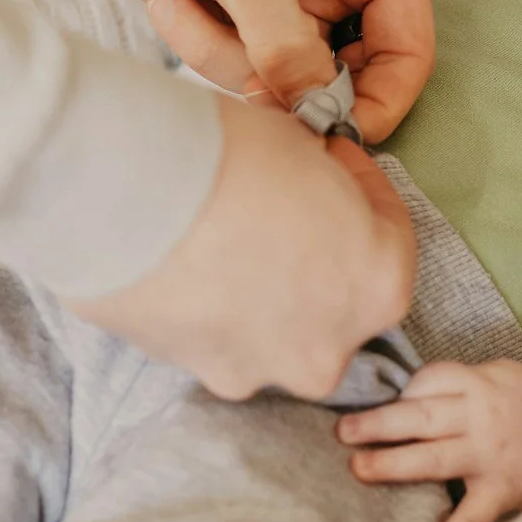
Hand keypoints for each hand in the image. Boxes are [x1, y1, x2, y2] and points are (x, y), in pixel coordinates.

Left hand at [61, 0, 432, 141]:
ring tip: (180, 2)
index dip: (381, 100)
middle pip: (348, 75)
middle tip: (244, 82)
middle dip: (290, 86)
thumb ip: (284, 43)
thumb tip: (318, 113)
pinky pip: (241, 67)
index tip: (333, 135)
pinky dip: (202, 45)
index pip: (408, 45)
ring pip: (288, 80)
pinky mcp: (245, 16)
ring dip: (228, 58)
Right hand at [67, 97, 414, 400]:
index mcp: (378, 286)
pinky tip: (181, 260)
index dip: (363, 190)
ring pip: (272, 330)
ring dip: (259, 288)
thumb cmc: (233, 159)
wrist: (129, 195)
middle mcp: (329, 348)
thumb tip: (306, 177)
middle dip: (315, 253)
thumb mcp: (302, 149)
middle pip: (334, 299)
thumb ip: (321, 182)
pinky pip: (216, 338)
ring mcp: (260, 371)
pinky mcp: (195, 373)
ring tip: (217, 233)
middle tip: (279, 204)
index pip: (391, 239)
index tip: (334, 162)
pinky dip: (207, 305)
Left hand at [336, 361, 521, 521]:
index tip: (371, 403)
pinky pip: (473, 515)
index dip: (397, 393)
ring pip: (434, 459)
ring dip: (394, 465)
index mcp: (479, 385)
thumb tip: (408, 390)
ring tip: (359, 469)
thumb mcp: (499, 372)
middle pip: (420, 417)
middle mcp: (480, 418)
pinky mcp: (503, 490)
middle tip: (342, 433)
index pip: (428, 381)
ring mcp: (490, 456)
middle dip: (377, 425)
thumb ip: (459, 379)